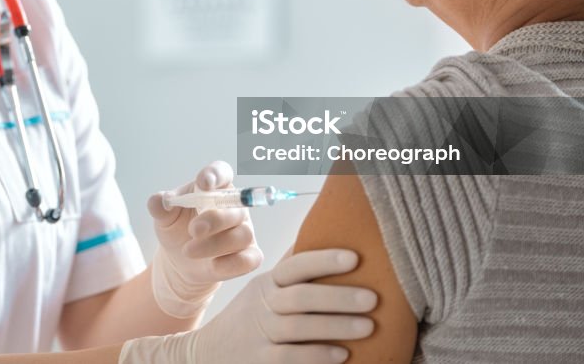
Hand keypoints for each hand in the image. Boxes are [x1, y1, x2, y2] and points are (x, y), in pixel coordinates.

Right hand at [120, 249, 376, 363]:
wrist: (210, 352)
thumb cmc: (250, 316)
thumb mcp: (265, 288)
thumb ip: (292, 268)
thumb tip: (326, 233)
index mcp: (268, 283)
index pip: (295, 265)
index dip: (323, 259)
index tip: (355, 257)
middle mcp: (263, 305)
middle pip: (301, 297)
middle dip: (338, 296)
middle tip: (373, 298)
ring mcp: (260, 334)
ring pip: (299, 328)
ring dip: (335, 326)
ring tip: (368, 326)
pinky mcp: (261, 361)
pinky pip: (291, 357)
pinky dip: (317, 356)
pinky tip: (343, 355)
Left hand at [147, 161, 262, 317]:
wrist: (181, 260)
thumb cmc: (177, 228)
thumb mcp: (164, 217)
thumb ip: (160, 206)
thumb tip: (157, 200)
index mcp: (215, 188)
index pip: (222, 172)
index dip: (216, 175)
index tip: (203, 182)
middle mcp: (235, 207)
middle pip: (237, 207)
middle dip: (215, 219)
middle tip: (193, 230)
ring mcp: (244, 231)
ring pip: (242, 235)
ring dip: (215, 244)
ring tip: (188, 250)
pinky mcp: (249, 255)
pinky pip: (250, 259)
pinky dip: (232, 264)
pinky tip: (213, 266)